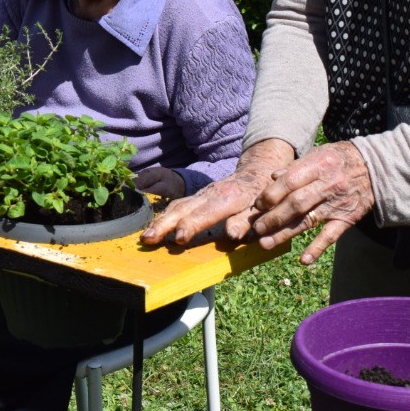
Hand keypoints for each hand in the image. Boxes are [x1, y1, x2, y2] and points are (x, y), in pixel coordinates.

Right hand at [140, 140, 294, 247]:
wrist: (258, 171)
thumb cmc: (263, 195)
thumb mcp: (263, 208)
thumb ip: (247, 221)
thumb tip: (233, 235)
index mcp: (227, 199)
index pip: (204, 214)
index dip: (191, 226)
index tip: (179, 238)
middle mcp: (210, 195)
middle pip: (182, 208)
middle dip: (164, 224)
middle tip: (148, 239)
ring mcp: (201, 194)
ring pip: (177, 206)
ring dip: (160, 221)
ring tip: (146, 236)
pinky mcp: (198, 196)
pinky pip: (178, 205)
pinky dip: (165, 215)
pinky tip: (156, 226)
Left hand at [249, 140, 374, 265]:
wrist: (376, 167)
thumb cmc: (339, 159)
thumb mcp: (318, 154)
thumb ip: (295, 167)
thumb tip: (272, 177)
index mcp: (318, 165)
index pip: (290, 182)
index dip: (271, 194)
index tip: (258, 205)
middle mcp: (328, 185)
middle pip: (296, 204)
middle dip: (273, 218)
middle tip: (256, 229)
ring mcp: (338, 203)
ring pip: (308, 220)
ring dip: (286, 233)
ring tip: (266, 243)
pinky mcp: (348, 218)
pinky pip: (331, 235)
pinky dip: (317, 248)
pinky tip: (304, 260)